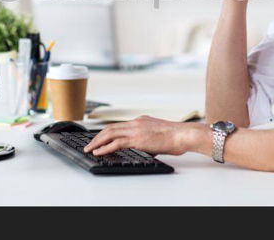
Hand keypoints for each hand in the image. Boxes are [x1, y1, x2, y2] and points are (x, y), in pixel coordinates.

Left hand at [83, 116, 206, 156]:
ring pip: (110, 133)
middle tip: (89, 144)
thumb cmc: (176, 136)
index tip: (99, 139)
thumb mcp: (158, 135)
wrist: (183, 134)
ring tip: (90, 149)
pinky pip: (116, 143)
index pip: (118, 125)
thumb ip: (148, 139)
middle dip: (97, 137)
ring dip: (97, 142)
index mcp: (141, 120)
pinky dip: (105, 147)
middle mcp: (136, 122)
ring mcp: (136, 129)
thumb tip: (145, 147)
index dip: (106, 133)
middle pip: (110, 128)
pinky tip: (99, 152)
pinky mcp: (137, 139)